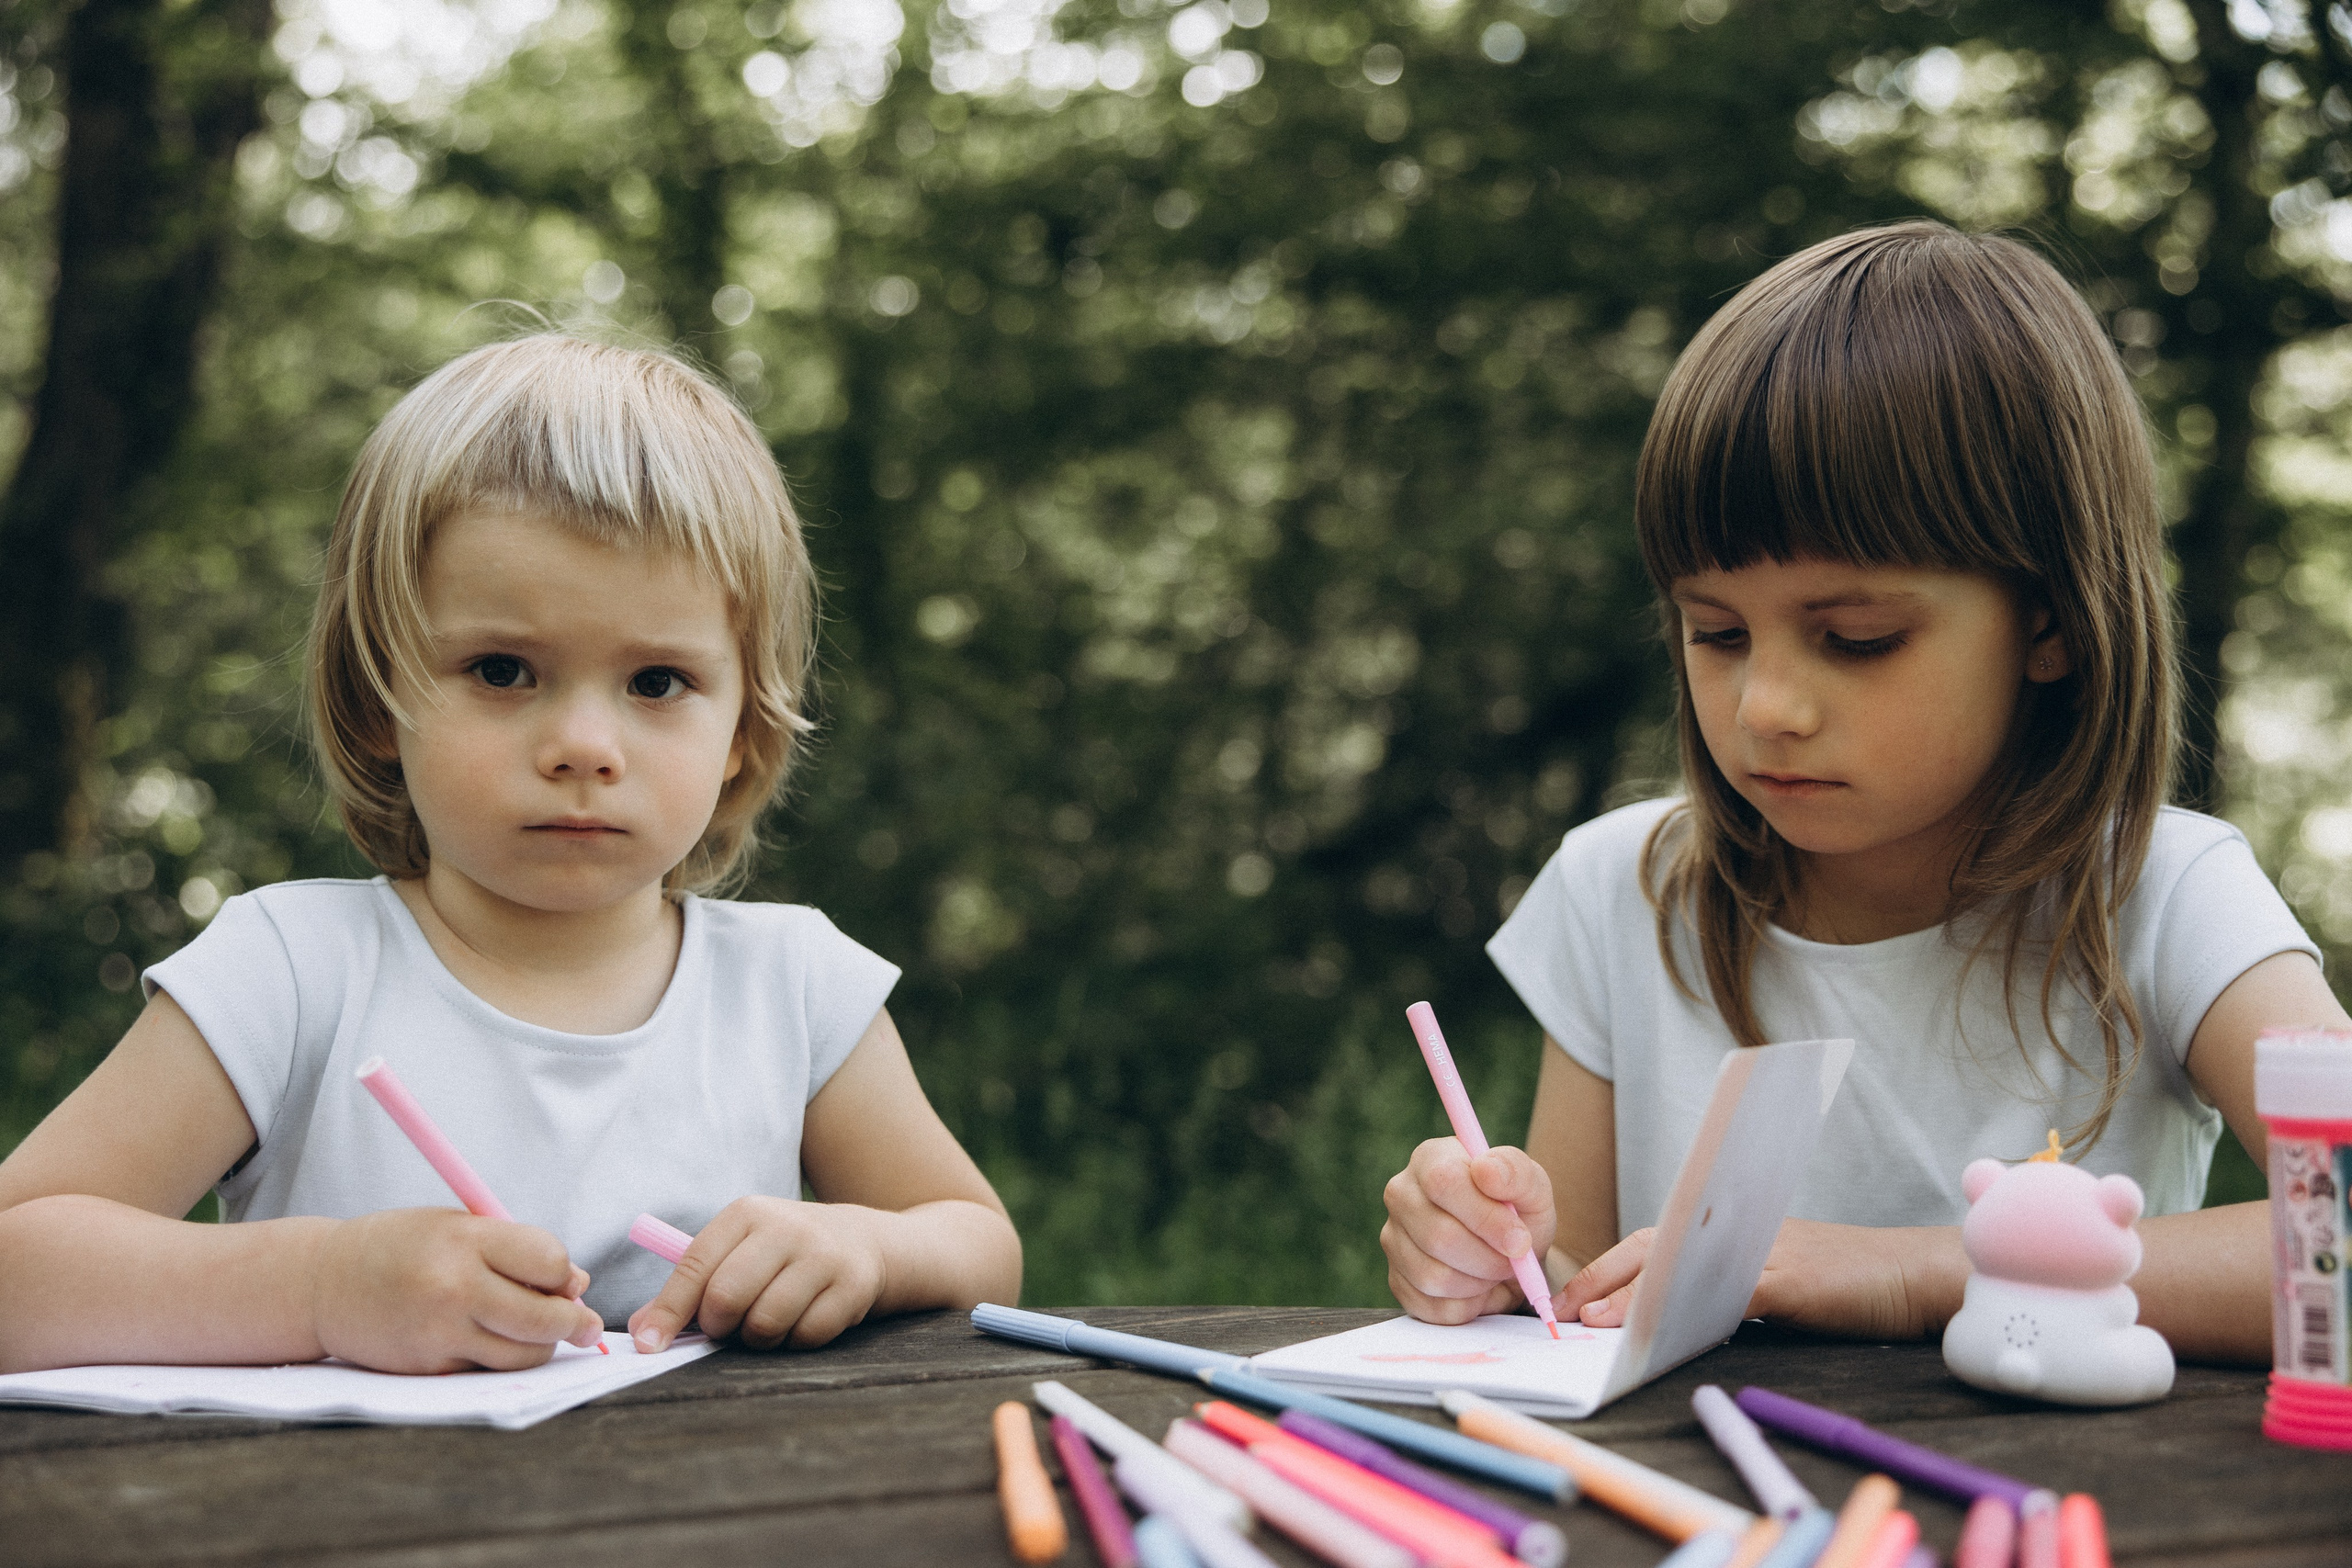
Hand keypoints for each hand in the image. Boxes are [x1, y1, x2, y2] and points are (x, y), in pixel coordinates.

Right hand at [311, 1208, 603, 1373]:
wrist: (322, 1284)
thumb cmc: (400, 1247)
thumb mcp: (457, 1227)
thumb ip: (517, 1250)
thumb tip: (578, 1285)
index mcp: (465, 1240)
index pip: (548, 1260)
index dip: (564, 1273)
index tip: (566, 1279)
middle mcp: (454, 1287)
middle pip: (544, 1317)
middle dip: (575, 1323)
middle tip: (587, 1325)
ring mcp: (439, 1332)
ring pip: (523, 1354)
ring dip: (542, 1347)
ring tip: (540, 1333)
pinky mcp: (429, 1367)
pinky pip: (488, 1371)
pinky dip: (500, 1360)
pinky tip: (490, 1341)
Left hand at [627, 1196, 886, 1353]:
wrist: (866, 1241)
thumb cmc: (783, 1254)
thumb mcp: (739, 1251)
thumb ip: (691, 1287)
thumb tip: (645, 1332)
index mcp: (747, 1214)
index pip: (694, 1266)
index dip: (668, 1311)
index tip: (648, 1347)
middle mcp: (785, 1227)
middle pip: (726, 1299)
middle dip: (720, 1327)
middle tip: (730, 1326)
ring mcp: (823, 1255)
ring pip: (765, 1324)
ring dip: (758, 1339)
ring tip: (767, 1322)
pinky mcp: (853, 1285)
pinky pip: (805, 1336)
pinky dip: (796, 1341)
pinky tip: (802, 1320)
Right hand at [1381, 1138, 1558, 1324]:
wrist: (1512, 1253)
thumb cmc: (1519, 1212)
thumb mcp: (1531, 1187)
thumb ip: (1515, 1172)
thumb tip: (1485, 1170)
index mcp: (1430, 1159)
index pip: (1442, 1182)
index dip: (1484, 1217)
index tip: (1520, 1240)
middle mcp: (1401, 1195)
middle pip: (1437, 1236)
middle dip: (1488, 1259)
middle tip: (1514, 1260)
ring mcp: (1393, 1239)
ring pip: (1433, 1276)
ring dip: (1479, 1283)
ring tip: (1495, 1269)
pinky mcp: (1397, 1280)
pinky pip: (1431, 1307)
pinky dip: (1467, 1305)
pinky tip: (1478, 1286)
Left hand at [1558, 1218, 1968, 1339]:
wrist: (1917, 1274)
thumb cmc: (1850, 1284)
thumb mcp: (1778, 1285)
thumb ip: (1730, 1292)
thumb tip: (1675, 1318)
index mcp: (1732, 1232)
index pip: (1657, 1242)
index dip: (1611, 1268)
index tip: (1570, 1296)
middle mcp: (1739, 1232)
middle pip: (1653, 1247)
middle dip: (1601, 1278)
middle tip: (1559, 1309)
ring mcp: (1760, 1251)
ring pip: (1679, 1266)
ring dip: (1631, 1294)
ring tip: (1589, 1320)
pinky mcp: (1786, 1279)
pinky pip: (1723, 1291)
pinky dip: (1686, 1304)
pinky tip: (1657, 1326)